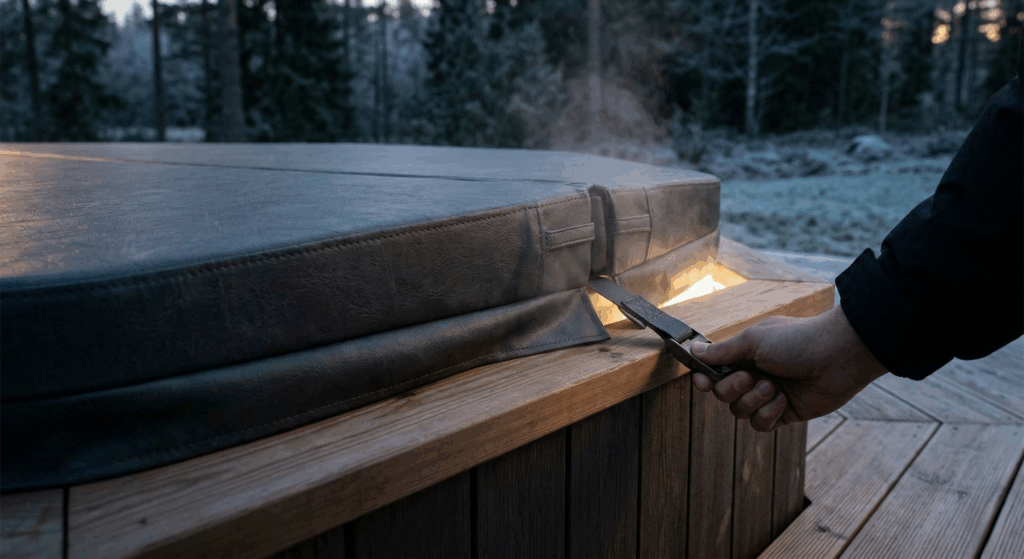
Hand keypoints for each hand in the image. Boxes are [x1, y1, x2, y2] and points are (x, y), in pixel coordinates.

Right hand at [690, 305, 888, 431]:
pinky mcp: (784, 413)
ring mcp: (769, 395)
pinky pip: (761, 424)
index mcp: (745, 354)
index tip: (704, 382)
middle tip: (750, 377)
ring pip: (740, 411)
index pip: (713, 371)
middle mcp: (754, 374)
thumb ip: (722, 351)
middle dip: (733, 388)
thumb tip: (693, 349)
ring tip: (773, 387)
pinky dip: (768, 414)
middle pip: (723, 394)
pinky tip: (783, 400)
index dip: (705, 379)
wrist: (839, 355)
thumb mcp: (754, 340)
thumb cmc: (797, 340)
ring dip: (753, 401)